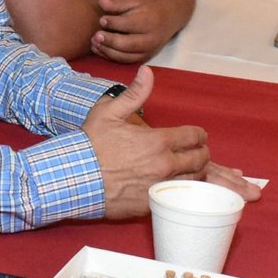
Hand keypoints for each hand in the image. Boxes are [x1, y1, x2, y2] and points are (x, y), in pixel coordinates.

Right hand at [84, 66, 260, 214]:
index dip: (199, 135)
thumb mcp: (109, 112)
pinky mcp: (151, 205)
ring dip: (196, 173)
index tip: (198, 136)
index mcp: (157, 141)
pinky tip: (176, 188)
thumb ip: (134, 93)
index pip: (194, 136)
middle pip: (200, 159)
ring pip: (194, 181)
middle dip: (202, 153)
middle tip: (197, 152)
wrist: (75, 178)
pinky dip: (182, 193)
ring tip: (189, 169)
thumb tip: (147, 72)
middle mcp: (164, 165)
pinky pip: (178, 199)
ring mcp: (159, 187)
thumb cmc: (90, 145)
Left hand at [91, 0, 173, 62]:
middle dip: (110, 41)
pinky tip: (98, 49)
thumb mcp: (134, 1)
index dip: (114, 23)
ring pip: (125, 56)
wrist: (164, 20)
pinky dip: (109, 57)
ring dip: (107, 51)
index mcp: (150, 22)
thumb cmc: (145, 9)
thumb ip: (117, 2)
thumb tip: (102, 2)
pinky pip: (124, 61)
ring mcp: (147, 51)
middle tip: (96, 35)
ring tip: (94, 43)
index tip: (102, 19)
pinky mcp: (142, 59)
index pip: (130, 24)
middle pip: (128, 44)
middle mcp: (150, 39)